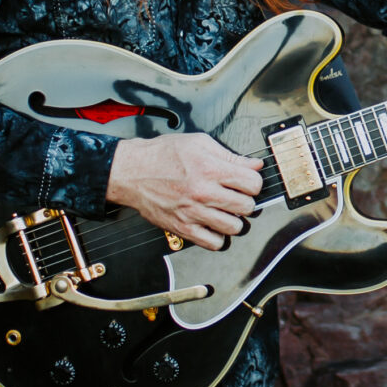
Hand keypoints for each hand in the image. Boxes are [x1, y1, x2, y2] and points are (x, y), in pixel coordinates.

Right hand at [106, 134, 263, 248]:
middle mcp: (203, 192)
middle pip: (247, 207)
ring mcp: (193, 212)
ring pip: (233, 227)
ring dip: (234, 220)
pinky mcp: (182, 227)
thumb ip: (229, 156)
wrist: (131, 171)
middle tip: (238, 197)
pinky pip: (213, 243)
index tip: (248, 183)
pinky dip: (218, 237)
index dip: (254, 183)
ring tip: (226, 212)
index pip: (253, 183)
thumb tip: (254, 165)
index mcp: (210, 168)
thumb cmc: (163, 155)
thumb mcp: (199, 143)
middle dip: (246, 201)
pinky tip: (213, 225)